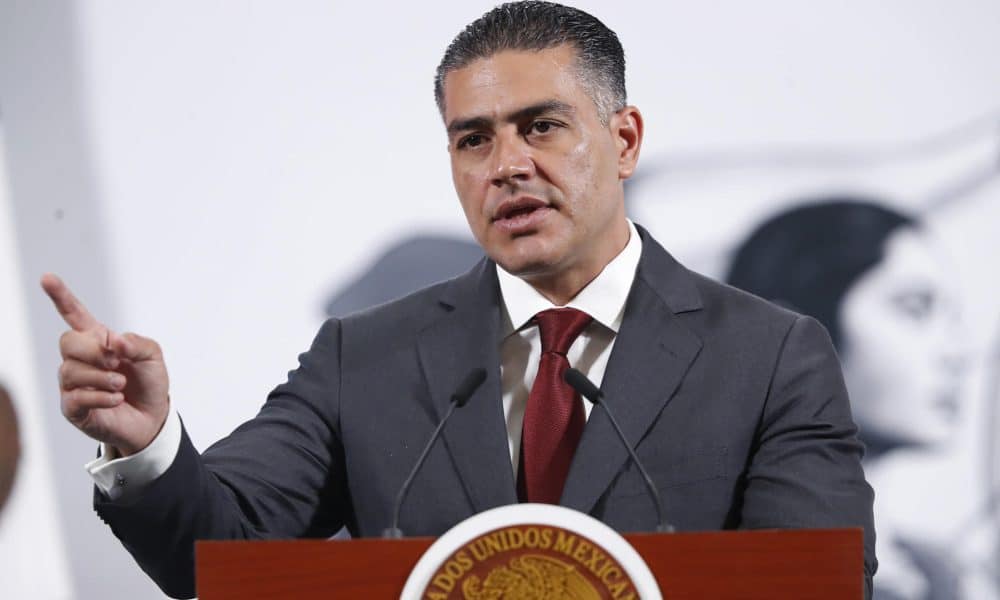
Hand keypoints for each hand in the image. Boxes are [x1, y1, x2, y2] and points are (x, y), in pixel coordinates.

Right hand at [41, 274, 169, 455]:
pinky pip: (76, 397)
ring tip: (121, 386)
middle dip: (92, 350)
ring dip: (102, 377)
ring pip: (71, 371)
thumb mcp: (153, 357)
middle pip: (67, 341)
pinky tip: (117, 399)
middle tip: (116, 362)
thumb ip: (137, 343)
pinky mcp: (73, 407)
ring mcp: (73, 384)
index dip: (61, 296)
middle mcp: (81, 359)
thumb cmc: (149, 383)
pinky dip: (101, 397)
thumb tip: (114, 341)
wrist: (153, 418)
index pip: (74, 315)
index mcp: (98, 340)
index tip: (47, 278)